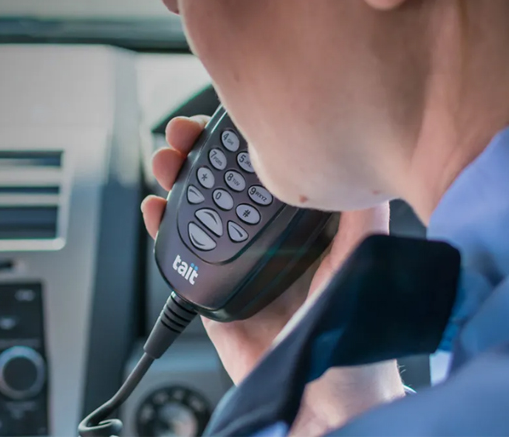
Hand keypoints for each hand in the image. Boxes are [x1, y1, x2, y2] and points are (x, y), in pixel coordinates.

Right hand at [142, 116, 404, 434]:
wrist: (318, 396)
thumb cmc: (348, 334)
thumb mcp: (360, 262)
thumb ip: (362, 215)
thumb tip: (364, 162)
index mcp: (297, 227)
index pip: (259, 172)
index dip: (236, 143)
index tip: (220, 124)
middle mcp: (262, 239)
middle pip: (220, 185)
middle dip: (197, 154)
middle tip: (182, 136)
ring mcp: (233, 262)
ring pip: (195, 211)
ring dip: (174, 181)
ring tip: (164, 163)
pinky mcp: (209, 289)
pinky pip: (179, 254)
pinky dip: (161, 229)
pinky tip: (155, 209)